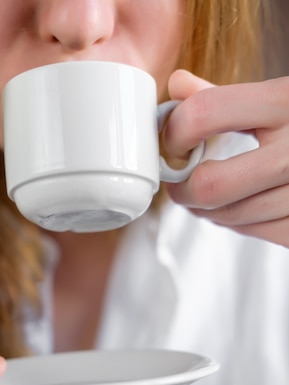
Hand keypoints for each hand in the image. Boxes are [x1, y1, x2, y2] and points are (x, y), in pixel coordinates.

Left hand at [164, 69, 288, 246]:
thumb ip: (225, 95)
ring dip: (207, 209)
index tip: (172, 141)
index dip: (175, 132)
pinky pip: (255, 233)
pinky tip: (240, 207)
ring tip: (208, 195)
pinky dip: (238, 224)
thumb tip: (178, 85)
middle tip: (179, 181)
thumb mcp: (280, 95)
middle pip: (210, 186)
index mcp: (287, 103)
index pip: (205, 114)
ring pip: (229, 217)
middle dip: (182, 188)